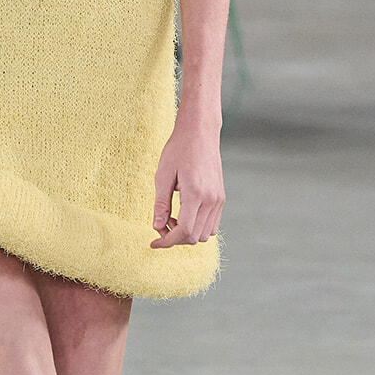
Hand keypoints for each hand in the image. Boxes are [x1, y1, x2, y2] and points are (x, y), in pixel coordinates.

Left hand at [151, 118, 224, 247]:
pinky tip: (185, 213)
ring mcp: (218, 199)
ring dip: (188, 233)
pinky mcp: (221, 197)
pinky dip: (198, 226)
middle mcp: (211, 200)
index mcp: (196, 194)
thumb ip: (161, 204)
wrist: (200, 132)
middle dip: (176, 238)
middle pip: (195, 237)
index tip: (154, 242)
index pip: (184, 232)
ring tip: (173, 217)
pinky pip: (212, 224)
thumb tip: (157, 227)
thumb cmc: (179, 150)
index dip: (167, 242)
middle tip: (161, 225)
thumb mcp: (163, 175)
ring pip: (205, 234)